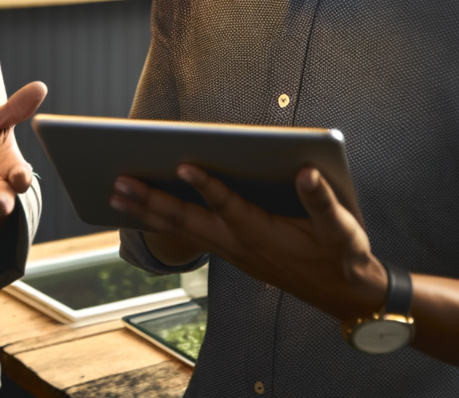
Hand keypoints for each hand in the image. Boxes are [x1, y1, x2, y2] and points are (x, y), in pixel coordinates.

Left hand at [111, 165, 385, 320]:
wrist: (343, 295)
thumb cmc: (341, 256)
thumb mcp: (341, 229)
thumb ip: (322, 200)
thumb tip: (307, 172)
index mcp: (262, 233)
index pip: (228, 206)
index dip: (207, 185)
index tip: (182, 163)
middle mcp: (238, 244)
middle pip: (186, 221)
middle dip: (151, 201)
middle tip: (117, 182)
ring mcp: (231, 250)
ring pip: (180, 229)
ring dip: (147, 212)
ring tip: (115, 194)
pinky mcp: (231, 250)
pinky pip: (188, 234)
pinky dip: (161, 223)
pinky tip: (145, 211)